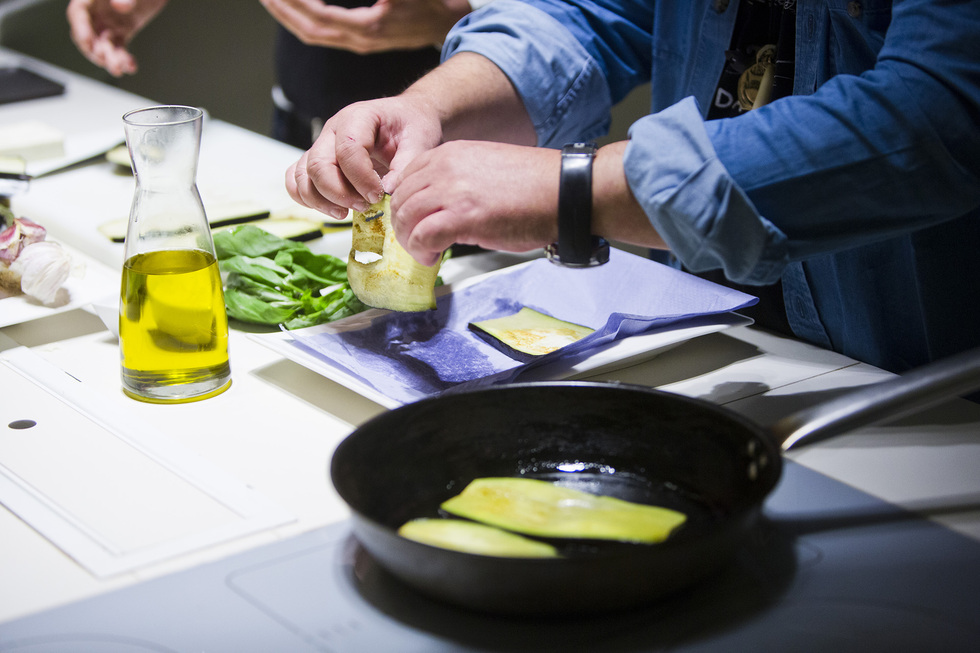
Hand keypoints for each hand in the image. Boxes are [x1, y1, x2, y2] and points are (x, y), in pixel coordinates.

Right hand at [66, 0, 167, 75]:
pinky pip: (119, 48)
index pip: (78, 13)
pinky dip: (124, 59)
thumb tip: (119, 5)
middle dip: (94, 50)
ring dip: (110, 59)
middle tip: (105, 60)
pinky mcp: (122, 31)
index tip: (88, 42)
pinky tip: (130, 66)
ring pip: (104, 45)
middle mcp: (96, 11)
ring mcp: (108, 23)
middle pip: (87, 34)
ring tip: (119, 68)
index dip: (80, 29)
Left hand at [260, 0, 471, 53]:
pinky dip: (306, 19)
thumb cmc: (432, 1)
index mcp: (368, 28)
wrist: (450, 20)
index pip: (319, 17)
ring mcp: (361, 41)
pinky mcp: (362, 38)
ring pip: (315, 34)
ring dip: (290, 17)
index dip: (295, 3)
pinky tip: (296, 7)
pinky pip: (325, 32)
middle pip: (309, 31)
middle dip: (283, 11)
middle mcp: (360, 39)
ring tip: (272, 0)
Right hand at [285, 94, 443, 219]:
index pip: (348, 150)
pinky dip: (307, 199)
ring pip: (302, 176)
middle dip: (340, 193)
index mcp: (358, 118)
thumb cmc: (411, 126)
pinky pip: (296, 180)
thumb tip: (388, 193)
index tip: (379, 196)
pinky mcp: (316, 161)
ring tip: (347, 213)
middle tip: (365, 207)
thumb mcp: (420, 140)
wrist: (405, 119)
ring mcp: (321, 146)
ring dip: (321, 201)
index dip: (362, 179)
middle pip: (319, 165)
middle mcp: (332, 130)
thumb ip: (406, 165)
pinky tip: (332, 209)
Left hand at [389, 141, 560, 265]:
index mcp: (450, 154)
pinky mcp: (462, 218)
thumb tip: (442, 204)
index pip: (405, 178)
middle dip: (402, 225)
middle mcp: (446, 168)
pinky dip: (422, 251)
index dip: (403, 204)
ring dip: (410, 241)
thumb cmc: (535, 186)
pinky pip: (423, 237)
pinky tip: (432, 258)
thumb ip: (458, 179)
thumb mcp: (486, 168)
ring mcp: (452, 192)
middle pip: (400, 199)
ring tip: (424, 252)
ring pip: (406, 219)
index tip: (412, 221)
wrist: (564, 191)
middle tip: (415, 241)